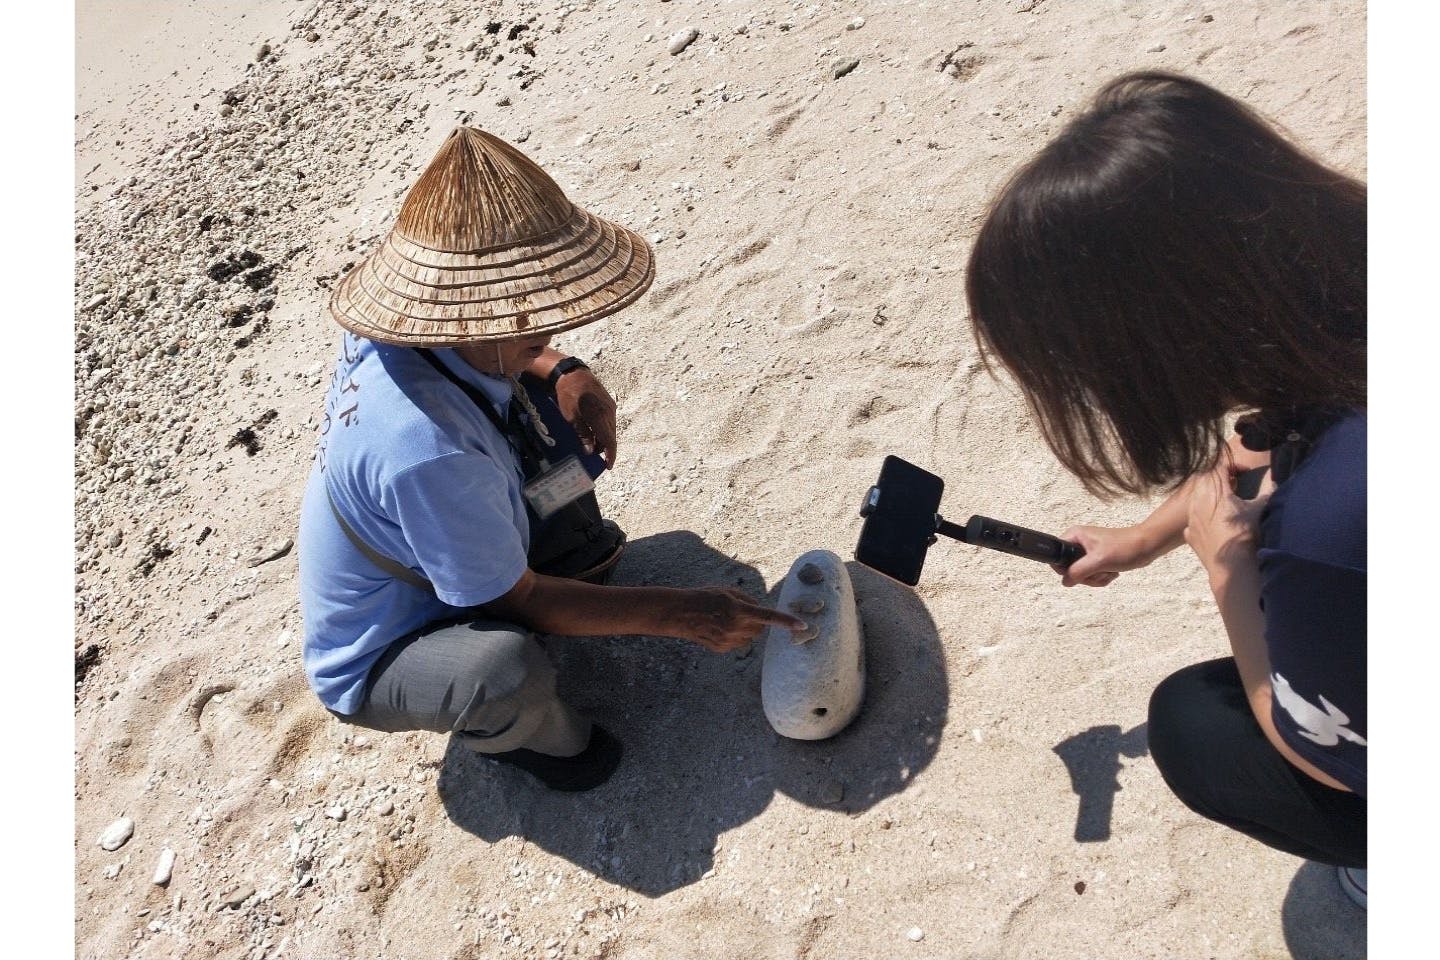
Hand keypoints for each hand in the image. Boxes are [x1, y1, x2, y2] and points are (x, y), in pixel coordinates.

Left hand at [554, 367, 618, 467]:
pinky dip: (604, 430)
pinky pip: (609, 421)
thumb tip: (590, 450)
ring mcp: (610, 407)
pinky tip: (596, 433)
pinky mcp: (608, 403)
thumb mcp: (572, 417)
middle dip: (606, 449)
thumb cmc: (569, 395)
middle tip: (598, 459)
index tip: (608, 466)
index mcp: (600, 417)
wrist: (573, 374)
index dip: (610, 455)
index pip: (609, 441)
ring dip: (604, 439)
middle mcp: (609, 413)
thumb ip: (583, 434)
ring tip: (595, 447)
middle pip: (611, 437)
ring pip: (611, 429)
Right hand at [671, 588, 808, 653]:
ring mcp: (729, 641)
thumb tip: (760, 610)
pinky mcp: (722, 649)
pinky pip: (738, 643)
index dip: (786, 621)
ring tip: (726, 619)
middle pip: (760, 628)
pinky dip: (735, 636)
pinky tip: (719, 628)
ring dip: (746, 629)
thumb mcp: (726, 591)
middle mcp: (735, 627)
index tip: (803, 626)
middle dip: (756, 621)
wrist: (680, 614)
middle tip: (741, 612)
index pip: (768, 616)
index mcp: (738, 610)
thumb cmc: (704, 597)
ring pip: (750, 637)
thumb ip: (747, 600)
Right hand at [1051, 525, 1160, 587]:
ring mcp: (1088, 552)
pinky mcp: (1098, 559)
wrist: (1147, 546)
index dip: (1065, 568)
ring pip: (1082, 574)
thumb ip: (1078, 571)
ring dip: (1096, 578)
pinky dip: (1102, 577)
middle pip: (1069, 569)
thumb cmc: (1124, 548)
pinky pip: (1092, 575)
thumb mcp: (1098, 560)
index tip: (1081, 571)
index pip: (1057, 555)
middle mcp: (1079, 543)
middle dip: (1086, 576)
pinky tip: (1112, 572)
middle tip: (1099, 571)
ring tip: (1108, 571)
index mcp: (1075, 536)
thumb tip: (1065, 582)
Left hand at [1183, 459, 1275, 576]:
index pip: (1219, 466)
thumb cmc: (1247, 534)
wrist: (1232, 565)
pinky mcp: (1189, 532)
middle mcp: (1199, 500)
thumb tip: (1273, 479)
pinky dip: (1203, 515)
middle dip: (1221, 478)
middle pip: (1206, 479)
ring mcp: (1191, 517)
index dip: (1233, 465)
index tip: (1244, 472)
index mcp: (1215, 491)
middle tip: (1236, 484)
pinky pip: (1194, 517)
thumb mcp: (1261, 508)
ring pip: (1197, 497)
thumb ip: (1267, 490)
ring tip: (1227, 502)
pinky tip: (1216, 522)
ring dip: (1211, 495)